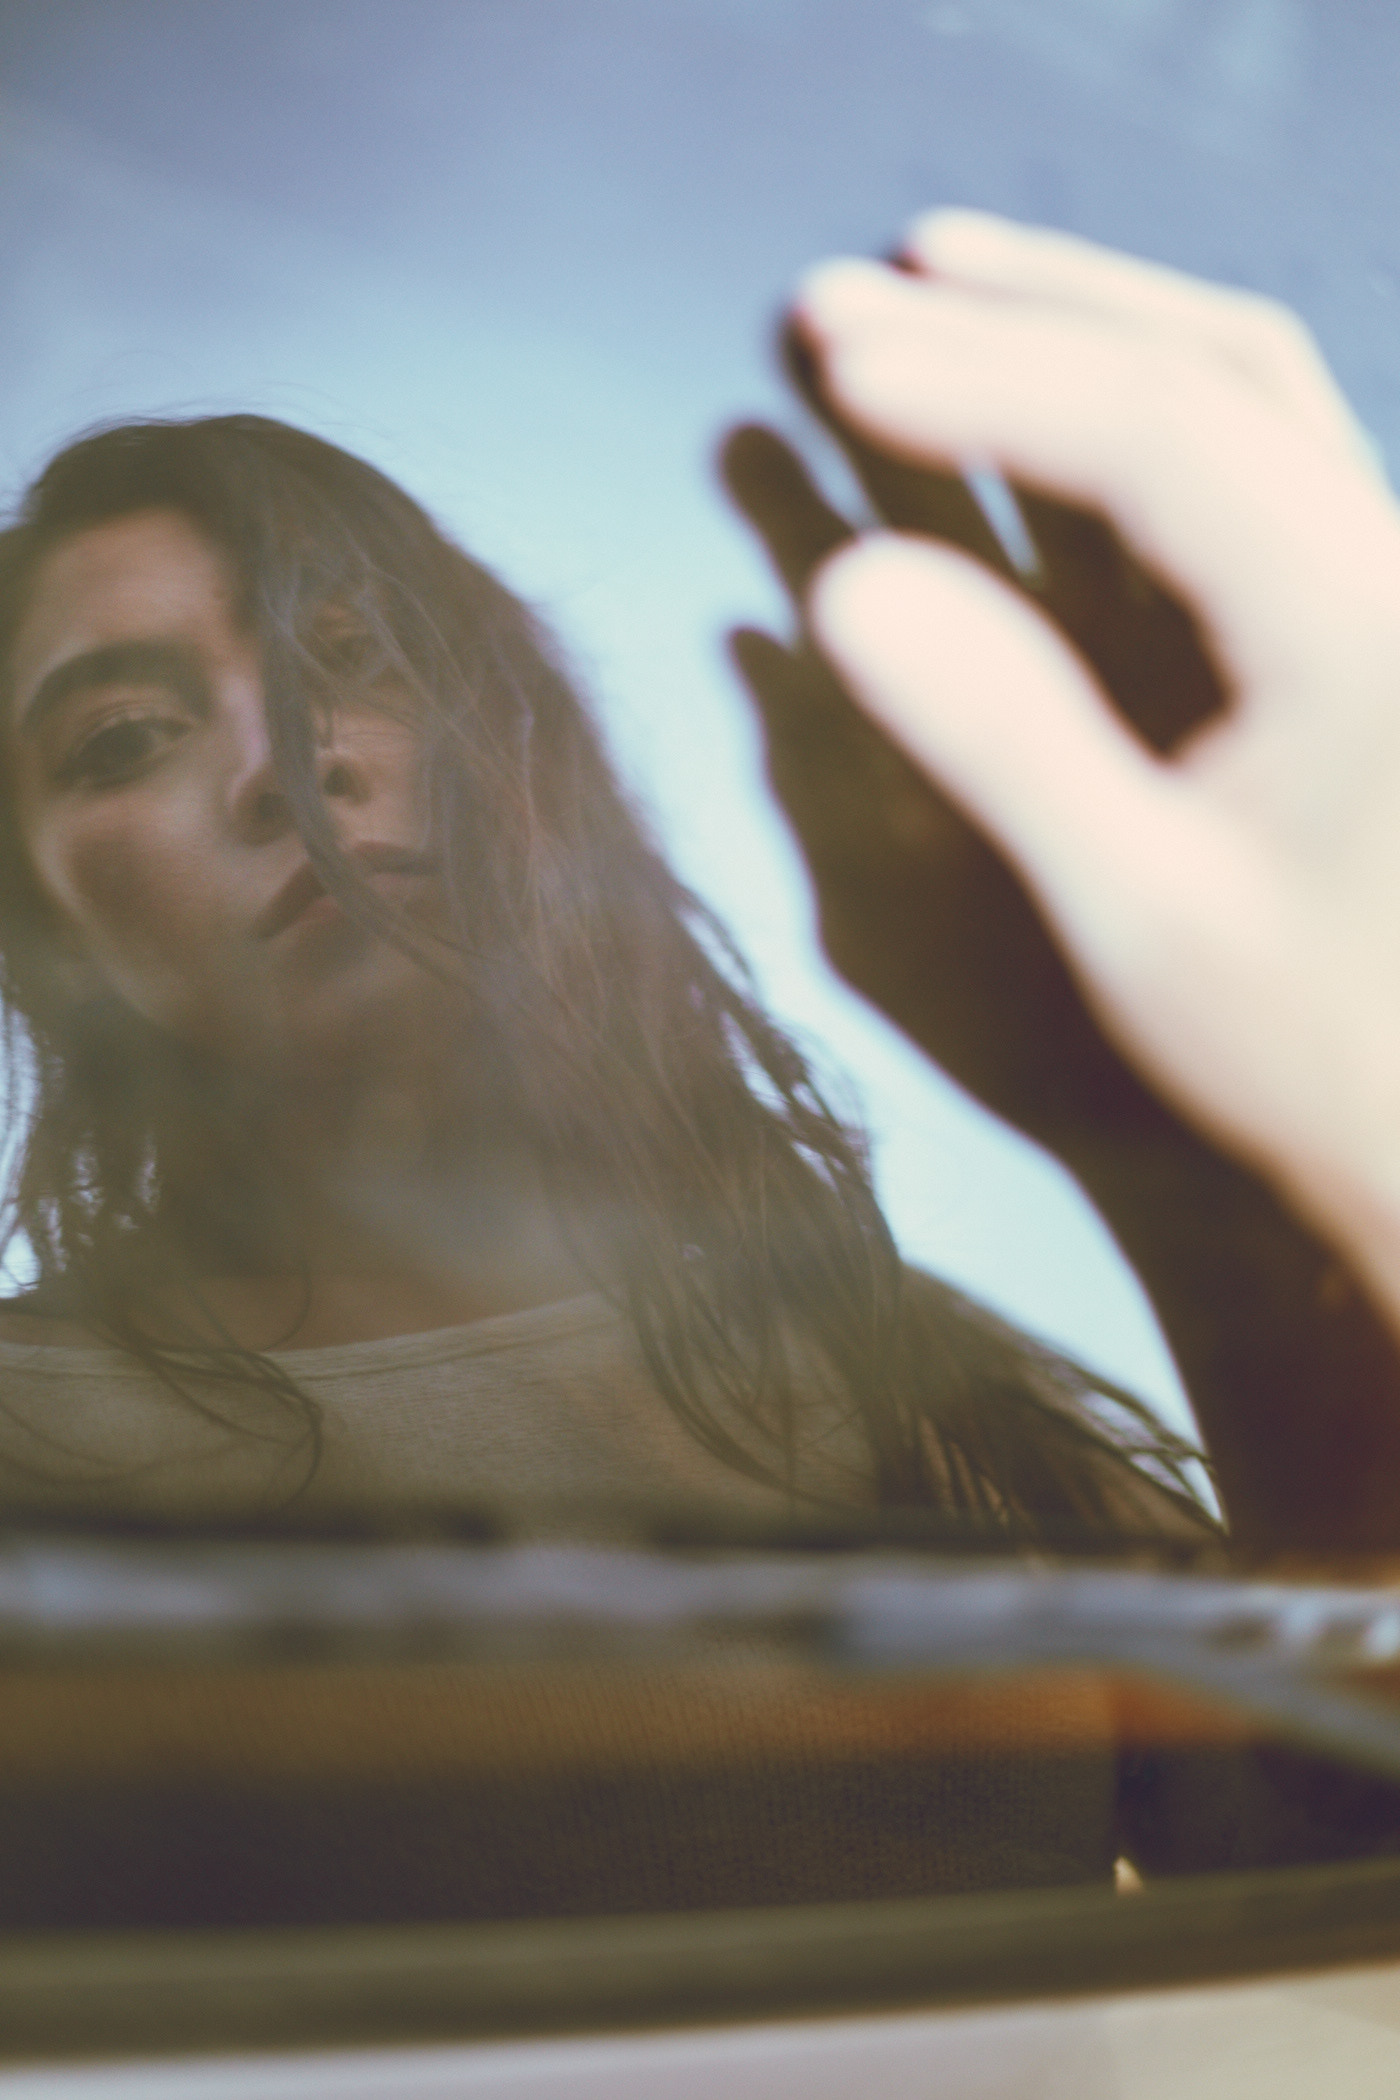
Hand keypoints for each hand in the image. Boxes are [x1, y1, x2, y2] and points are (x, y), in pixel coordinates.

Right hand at [788, 212, 1399, 1333]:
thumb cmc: (1307, 1045)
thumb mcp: (1137, 910)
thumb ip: (1003, 737)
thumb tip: (847, 584)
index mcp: (1356, 621)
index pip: (1159, 434)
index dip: (986, 381)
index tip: (839, 361)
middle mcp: (1388, 567)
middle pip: (1205, 366)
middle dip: (1016, 320)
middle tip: (841, 302)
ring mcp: (1377, 584)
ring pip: (1240, 389)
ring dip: (1082, 322)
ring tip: (935, 280)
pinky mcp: (1350, 621)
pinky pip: (1247, 457)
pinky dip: (1130, 400)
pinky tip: (1043, 392)